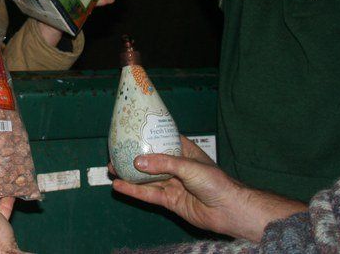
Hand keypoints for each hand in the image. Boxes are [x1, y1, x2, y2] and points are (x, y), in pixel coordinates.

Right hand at [111, 137, 305, 242]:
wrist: (228, 210)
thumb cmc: (215, 181)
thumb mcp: (188, 166)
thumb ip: (163, 164)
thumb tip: (137, 161)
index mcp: (184, 151)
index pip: (163, 138)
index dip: (147, 134)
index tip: (129, 129)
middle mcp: (176, 166)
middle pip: (151, 159)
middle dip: (133, 156)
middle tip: (115, 152)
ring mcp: (172, 184)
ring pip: (146, 178)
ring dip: (129, 174)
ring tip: (111, 168)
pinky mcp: (169, 201)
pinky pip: (148, 194)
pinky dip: (134, 191)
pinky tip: (120, 186)